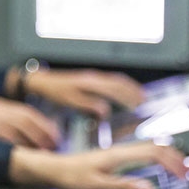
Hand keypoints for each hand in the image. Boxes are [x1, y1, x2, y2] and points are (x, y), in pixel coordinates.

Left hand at [9, 140, 187, 188]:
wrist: (53, 168)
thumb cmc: (71, 177)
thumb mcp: (97, 186)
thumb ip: (123, 187)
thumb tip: (149, 188)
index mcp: (117, 156)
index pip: (153, 153)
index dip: (172, 162)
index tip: (184, 175)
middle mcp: (119, 150)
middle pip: (155, 147)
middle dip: (175, 158)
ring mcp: (117, 152)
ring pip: (149, 148)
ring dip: (167, 157)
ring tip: (181, 169)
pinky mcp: (114, 156)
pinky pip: (141, 152)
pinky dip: (156, 158)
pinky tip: (158, 165)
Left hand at [25, 69, 145, 117]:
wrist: (42, 81)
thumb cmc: (55, 91)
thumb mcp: (70, 100)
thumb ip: (88, 105)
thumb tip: (105, 111)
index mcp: (91, 83)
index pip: (116, 89)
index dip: (129, 96)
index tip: (140, 103)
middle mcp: (94, 78)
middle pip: (119, 82)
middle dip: (134, 90)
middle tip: (146, 100)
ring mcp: (92, 77)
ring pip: (116, 79)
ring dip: (129, 86)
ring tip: (139, 95)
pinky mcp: (89, 78)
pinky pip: (110, 80)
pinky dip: (120, 84)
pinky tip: (121, 91)